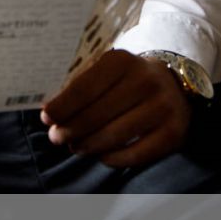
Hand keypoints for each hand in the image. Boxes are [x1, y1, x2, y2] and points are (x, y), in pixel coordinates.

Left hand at [40, 49, 192, 167]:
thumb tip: (49, 111)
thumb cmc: (127, 78)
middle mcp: (145, 81)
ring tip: (75, 146)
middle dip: (71, 129)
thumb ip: (81, 85)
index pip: (84, 88)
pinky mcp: (173, 133)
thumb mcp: (108, 69)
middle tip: (56, 137)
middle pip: (97, 114)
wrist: (174, 85)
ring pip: (114, 136)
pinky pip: (136, 154)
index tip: (46, 118)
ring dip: (88, 145)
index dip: (62, 106)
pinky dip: (113, 158)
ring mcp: (162, 108)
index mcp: (122, 60)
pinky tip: (100, 156)